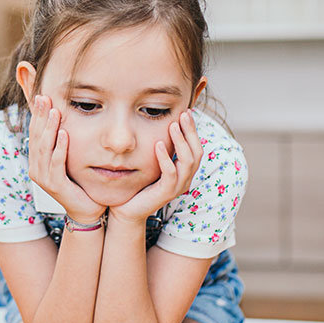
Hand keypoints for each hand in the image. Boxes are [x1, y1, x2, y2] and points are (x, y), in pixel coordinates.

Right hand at [28, 94, 104, 224]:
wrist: (87, 209)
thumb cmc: (78, 183)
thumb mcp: (67, 159)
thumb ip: (62, 142)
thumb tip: (62, 119)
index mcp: (37, 161)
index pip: (34, 133)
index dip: (38, 115)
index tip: (42, 96)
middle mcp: (36, 168)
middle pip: (37, 137)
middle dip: (41, 117)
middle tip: (45, 98)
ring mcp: (44, 178)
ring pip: (44, 148)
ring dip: (50, 129)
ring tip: (55, 112)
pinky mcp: (55, 186)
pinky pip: (56, 163)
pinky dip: (60, 148)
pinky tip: (65, 134)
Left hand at [111, 110, 203, 225]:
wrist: (127, 210)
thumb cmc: (139, 184)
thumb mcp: (151, 163)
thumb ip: (159, 149)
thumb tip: (159, 125)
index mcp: (184, 171)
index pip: (196, 148)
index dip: (193, 130)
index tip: (187, 112)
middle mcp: (185, 179)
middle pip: (197, 152)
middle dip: (191, 132)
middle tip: (184, 114)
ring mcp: (177, 187)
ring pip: (187, 162)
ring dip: (181, 142)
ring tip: (173, 126)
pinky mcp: (165, 193)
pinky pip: (170, 174)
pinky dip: (165, 158)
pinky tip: (158, 144)